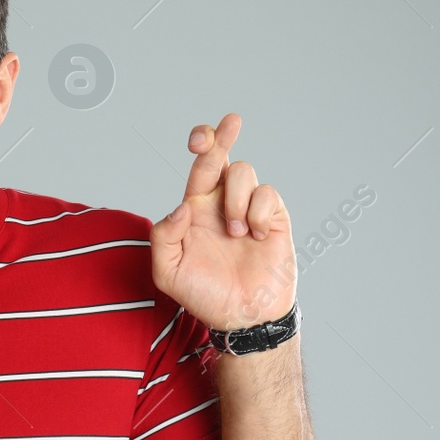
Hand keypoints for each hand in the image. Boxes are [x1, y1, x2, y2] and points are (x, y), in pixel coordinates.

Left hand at [148, 113, 295, 331]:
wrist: (242, 317)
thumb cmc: (203, 295)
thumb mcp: (168, 271)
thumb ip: (164, 237)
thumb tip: (181, 206)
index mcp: (195, 209)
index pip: (198, 169)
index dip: (202, 145)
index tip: (199, 138)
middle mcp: (222, 203)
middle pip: (223, 157)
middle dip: (222, 136)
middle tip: (231, 122)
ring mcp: (249, 209)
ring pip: (244, 173)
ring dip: (236, 200)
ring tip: (236, 233)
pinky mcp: (274, 218)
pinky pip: (268, 194)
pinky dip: (259, 212)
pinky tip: (257, 236)